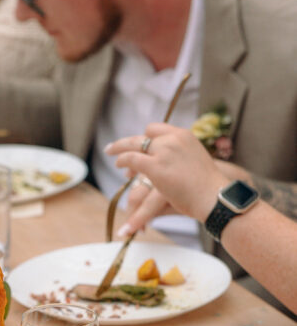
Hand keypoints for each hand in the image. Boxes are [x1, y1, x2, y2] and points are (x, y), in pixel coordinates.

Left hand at [105, 123, 229, 231]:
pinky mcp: (155, 166)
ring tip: (112, 156)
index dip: (145, 138)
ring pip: (134, 146)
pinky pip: (131, 159)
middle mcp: (173, 139)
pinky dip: (122, 162)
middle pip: (143, 136)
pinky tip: (119, 167)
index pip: (157, 129)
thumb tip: (159, 170)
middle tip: (114, 148)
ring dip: (120, 152)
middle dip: (127, 143)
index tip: (139, 146)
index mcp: (185, 136)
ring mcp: (164, 151)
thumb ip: (176, 160)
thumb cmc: (208, 188)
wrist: (215, 197)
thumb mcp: (194, 164)